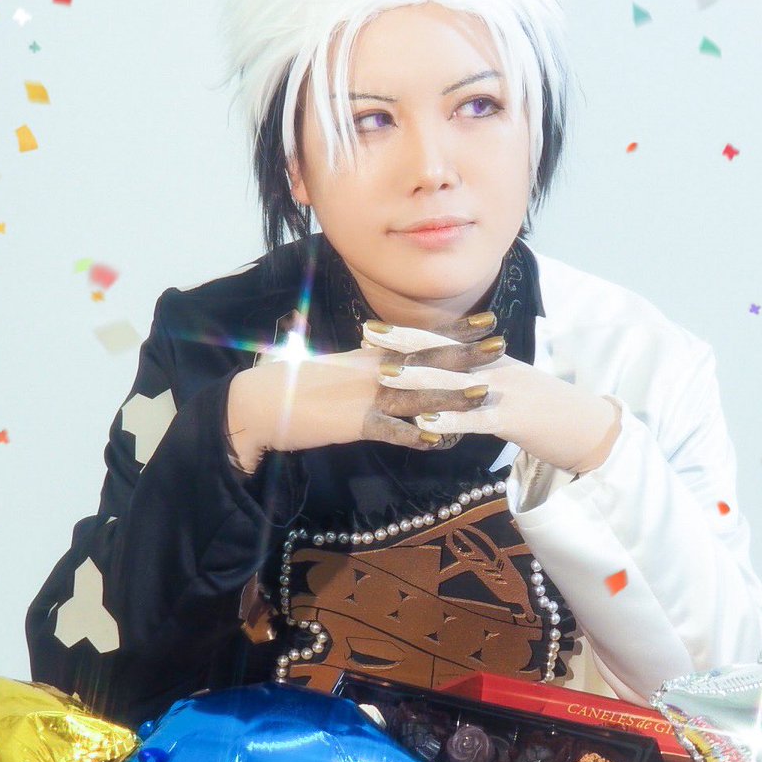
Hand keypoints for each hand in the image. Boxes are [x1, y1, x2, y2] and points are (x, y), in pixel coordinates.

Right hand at [225, 314, 503, 471]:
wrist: (259, 401)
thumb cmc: (292, 385)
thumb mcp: (332, 366)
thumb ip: (358, 359)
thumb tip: (373, 348)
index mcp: (370, 355)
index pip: (420, 339)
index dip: (456, 331)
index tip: (487, 322)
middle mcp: (373, 370)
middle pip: (428, 360)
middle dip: (467, 354)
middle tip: (502, 345)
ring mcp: (366, 397)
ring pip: (418, 394)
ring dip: (453, 394)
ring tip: (485, 392)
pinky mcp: (355, 424)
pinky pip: (391, 430)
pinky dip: (415, 434)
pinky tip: (440, 439)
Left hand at [364, 320, 621, 474]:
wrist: (587, 426)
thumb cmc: (543, 411)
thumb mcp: (506, 388)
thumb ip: (476, 381)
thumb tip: (443, 381)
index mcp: (489, 361)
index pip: (444, 341)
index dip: (408, 335)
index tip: (373, 328)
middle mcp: (493, 369)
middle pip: (443, 353)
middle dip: (402, 345)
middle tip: (366, 336)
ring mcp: (502, 392)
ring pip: (453, 383)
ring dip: (417, 380)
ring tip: (384, 377)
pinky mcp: (511, 420)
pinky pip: (475, 420)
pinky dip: (448, 421)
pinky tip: (423, 424)